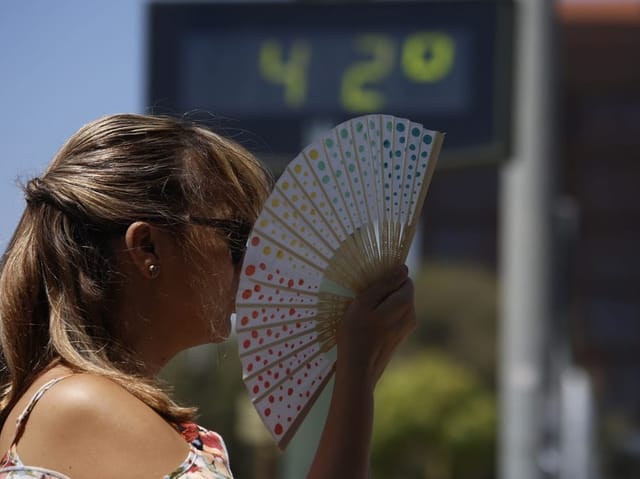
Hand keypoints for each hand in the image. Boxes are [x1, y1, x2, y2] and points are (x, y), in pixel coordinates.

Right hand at [336, 264, 415, 386]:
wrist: (358, 370)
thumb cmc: (356, 333)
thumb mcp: (364, 302)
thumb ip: (385, 283)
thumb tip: (403, 268)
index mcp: (405, 303)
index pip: (403, 278)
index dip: (387, 279)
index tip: (370, 287)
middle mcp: (412, 315)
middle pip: (401, 291)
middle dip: (385, 292)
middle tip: (364, 301)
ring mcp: (407, 328)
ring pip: (397, 305)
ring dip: (382, 305)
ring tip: (364, 315)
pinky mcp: (400, 338)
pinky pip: (394, 318)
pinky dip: (382, 317)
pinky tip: (368, 327)